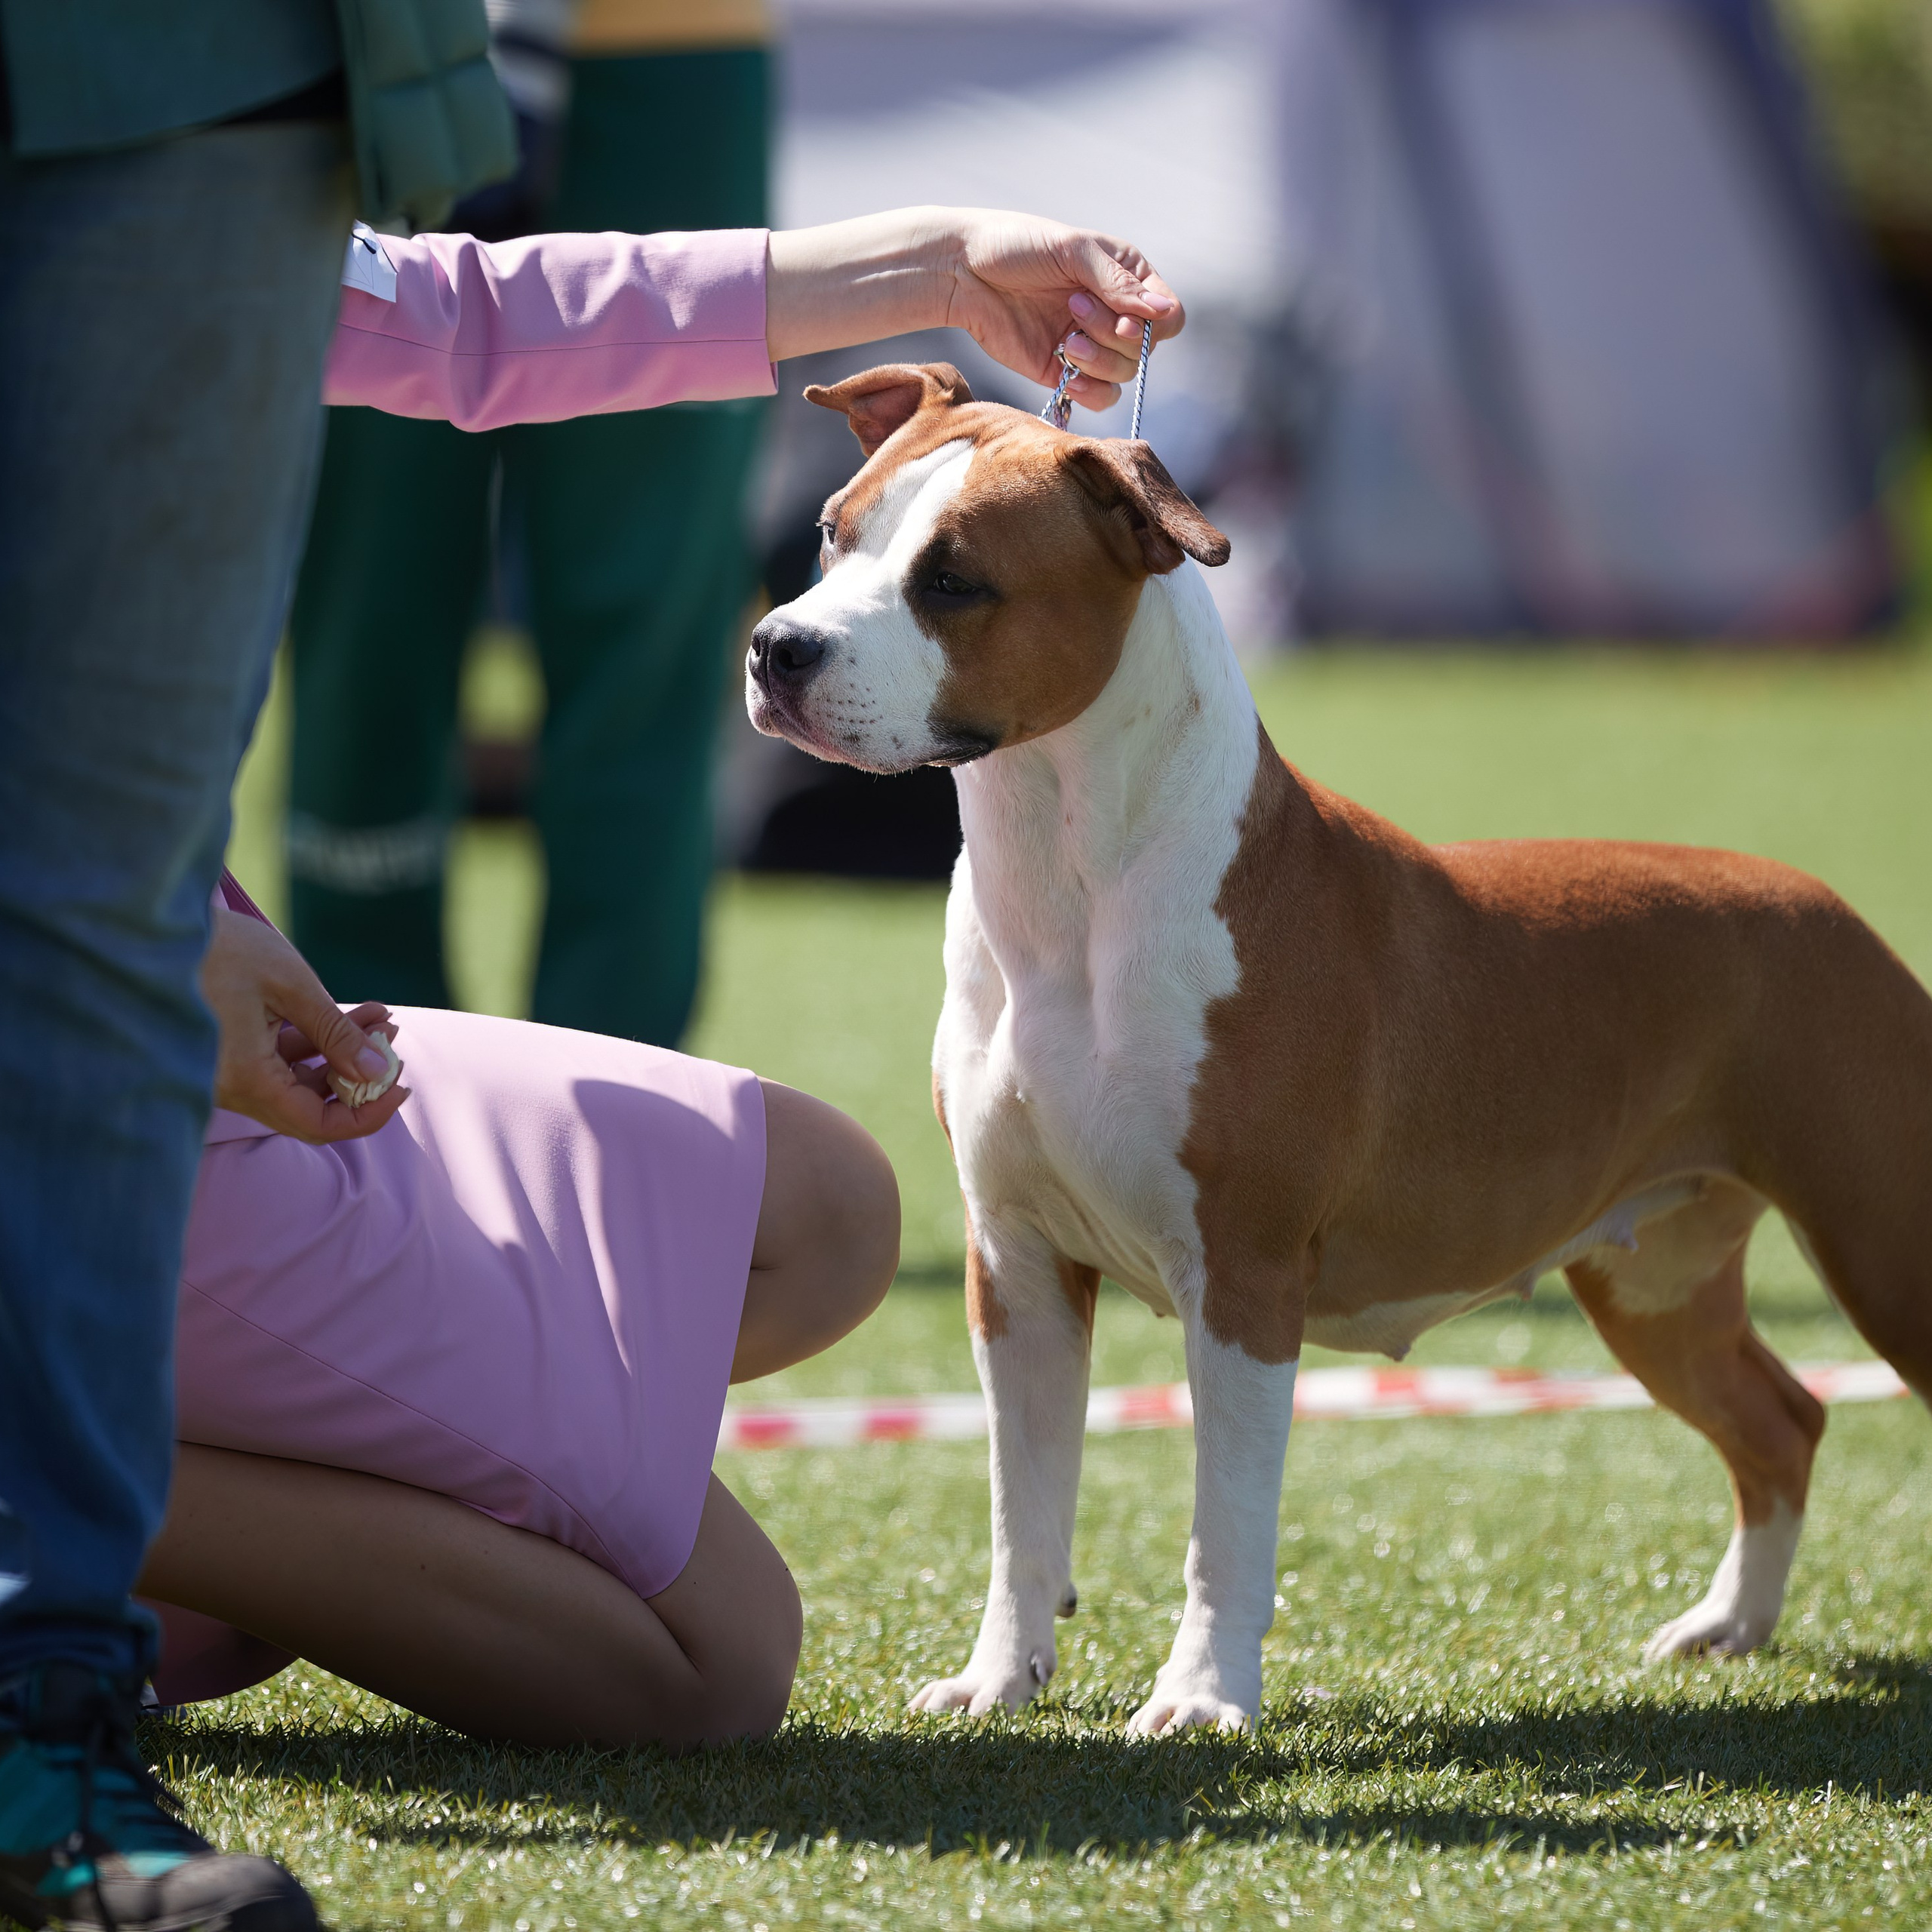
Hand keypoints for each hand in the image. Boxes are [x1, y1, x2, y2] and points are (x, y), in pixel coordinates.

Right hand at [201, 908, 408, 1143]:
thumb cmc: (217, 948)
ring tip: (380, 1016)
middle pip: (311, 1108)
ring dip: (342, 1054)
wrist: (151, 928)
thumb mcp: (289, 984)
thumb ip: (336, 1033)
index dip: (367, 1114)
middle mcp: (229, 1088)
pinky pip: (278, 1064)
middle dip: (360, 1078)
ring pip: (299, 1082)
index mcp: (245, 1079)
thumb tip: (379, 1072)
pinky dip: (316, 1044)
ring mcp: (224, 1075)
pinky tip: (353, 1013)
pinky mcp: (224, 1056)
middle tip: (393, 1040)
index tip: (401, 1086)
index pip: (317, 1124)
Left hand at [940, 210, 1181, 411]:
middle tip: (1072, 307)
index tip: (1122, 317)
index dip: (1152, 325)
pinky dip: (1090, 393)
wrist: (963, 272)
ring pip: (1123, 375)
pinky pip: (1098, 397)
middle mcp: (1113, 312)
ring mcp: (1090, 344)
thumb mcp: (1072, 251)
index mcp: (1125, 277)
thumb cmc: (1017, 246)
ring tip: (1065, 340)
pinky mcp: (1064, 371)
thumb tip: (1162, 313)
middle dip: (1111, 334)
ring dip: (1099, 362)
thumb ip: (1118, 283)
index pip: (1168, 315)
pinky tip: (1068, 376)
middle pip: (1145, 349)